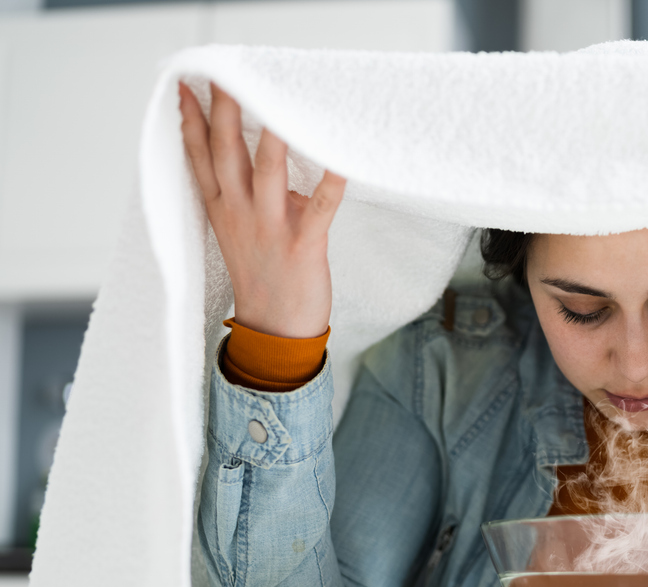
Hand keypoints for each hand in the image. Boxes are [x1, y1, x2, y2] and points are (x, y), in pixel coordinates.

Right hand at [178, 82, 345, 337]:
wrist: (275, 331)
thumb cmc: (263, 274)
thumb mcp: (241, 227)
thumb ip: (248, 191)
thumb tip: (269, 152)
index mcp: (221, 208)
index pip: (199, 156)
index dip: (191, 120)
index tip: (184, 84)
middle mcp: (239, 213)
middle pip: (227, 153)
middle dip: (225, 112)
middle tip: (225, 73)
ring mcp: (270, 228)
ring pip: (268, 172)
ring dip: (272, 135)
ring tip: (276, 101)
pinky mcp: (303, 245)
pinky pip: (320, 208)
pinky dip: (331, 183)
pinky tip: (341, 160)